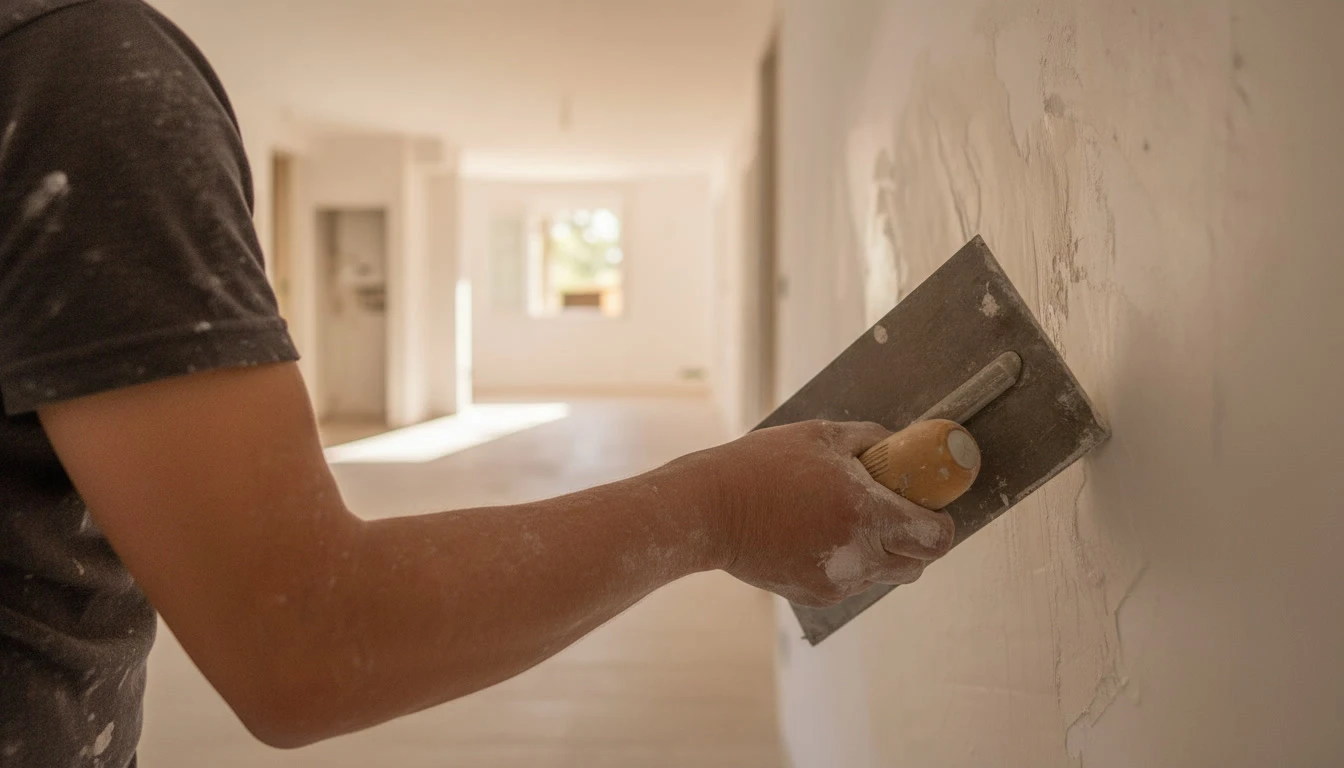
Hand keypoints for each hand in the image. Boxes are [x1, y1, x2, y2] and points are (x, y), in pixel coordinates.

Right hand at [688, 421, 954, 606]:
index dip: (942, 523)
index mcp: (868, 514)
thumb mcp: (821, 436)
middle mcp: (859, 556)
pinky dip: (849, 563)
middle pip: (917, 565)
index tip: (931, 506)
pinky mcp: (815, 595)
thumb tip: (898, 444)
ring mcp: (838, 582)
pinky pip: (851, 583)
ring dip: (881, 553)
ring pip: (884, 576)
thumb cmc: (763, 465)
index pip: (937, 538)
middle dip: (916, 541)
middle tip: (897, 513)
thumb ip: (870, 439)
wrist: (710, 509)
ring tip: (847, 520)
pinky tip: (818, 535)